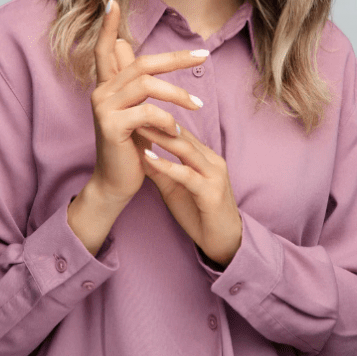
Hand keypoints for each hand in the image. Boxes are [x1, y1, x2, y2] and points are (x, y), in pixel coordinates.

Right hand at [68, 0, 206, 254]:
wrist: (115, 184)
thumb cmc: (130, 148)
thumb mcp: (134, 111)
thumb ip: (133, 82)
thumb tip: (127, 44)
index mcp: (107, 87)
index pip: (104, 49)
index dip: (107, 26)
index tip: (111, 1)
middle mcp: (101, 92)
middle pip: (141, 63)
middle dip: (175, 58)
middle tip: (204, 54)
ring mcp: (103, 108)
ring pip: (146, 85)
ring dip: (177, 94)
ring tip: (197, 106)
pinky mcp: (110, 126)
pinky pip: (146, 113)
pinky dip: (166, 121)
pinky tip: (176, 132)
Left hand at [137, 124, 243, 267]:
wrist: (224, 243)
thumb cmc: (199, 214)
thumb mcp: (174, 189)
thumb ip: (160, 171)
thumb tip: (139, 153)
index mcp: (205, 157)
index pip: (180, 133)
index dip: (158, 121)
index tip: (134, 112)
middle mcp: (212, 161)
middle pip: (182, 136)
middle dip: (157, 123)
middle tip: (133, 112)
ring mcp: (215, 175)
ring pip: (186, 150)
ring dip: (160, 138)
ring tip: (138, 128)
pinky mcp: (212, 192)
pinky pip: (187, 175)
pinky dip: (167, 165)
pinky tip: (149, 158)